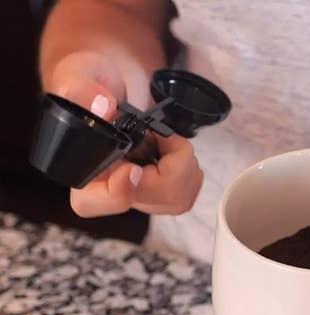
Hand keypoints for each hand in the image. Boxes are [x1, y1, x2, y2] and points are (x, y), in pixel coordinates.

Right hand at [47, 51, 203, 216]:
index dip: (118, 192)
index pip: (91, 203)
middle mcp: (105, 190)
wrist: (110, 84)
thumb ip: (81, 89)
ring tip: (166, 139)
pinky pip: (186, 193)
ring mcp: (135, 193)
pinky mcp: (159, 191)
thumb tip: (103, 108)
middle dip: (170, 164)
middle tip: (160, 134)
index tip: (134, 168)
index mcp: (78, 170)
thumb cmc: (90, 81)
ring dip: (184, 164)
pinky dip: (190, 167)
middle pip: (149, 200)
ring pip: (175, 199)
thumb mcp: (78, 73)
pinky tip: (173, 149)